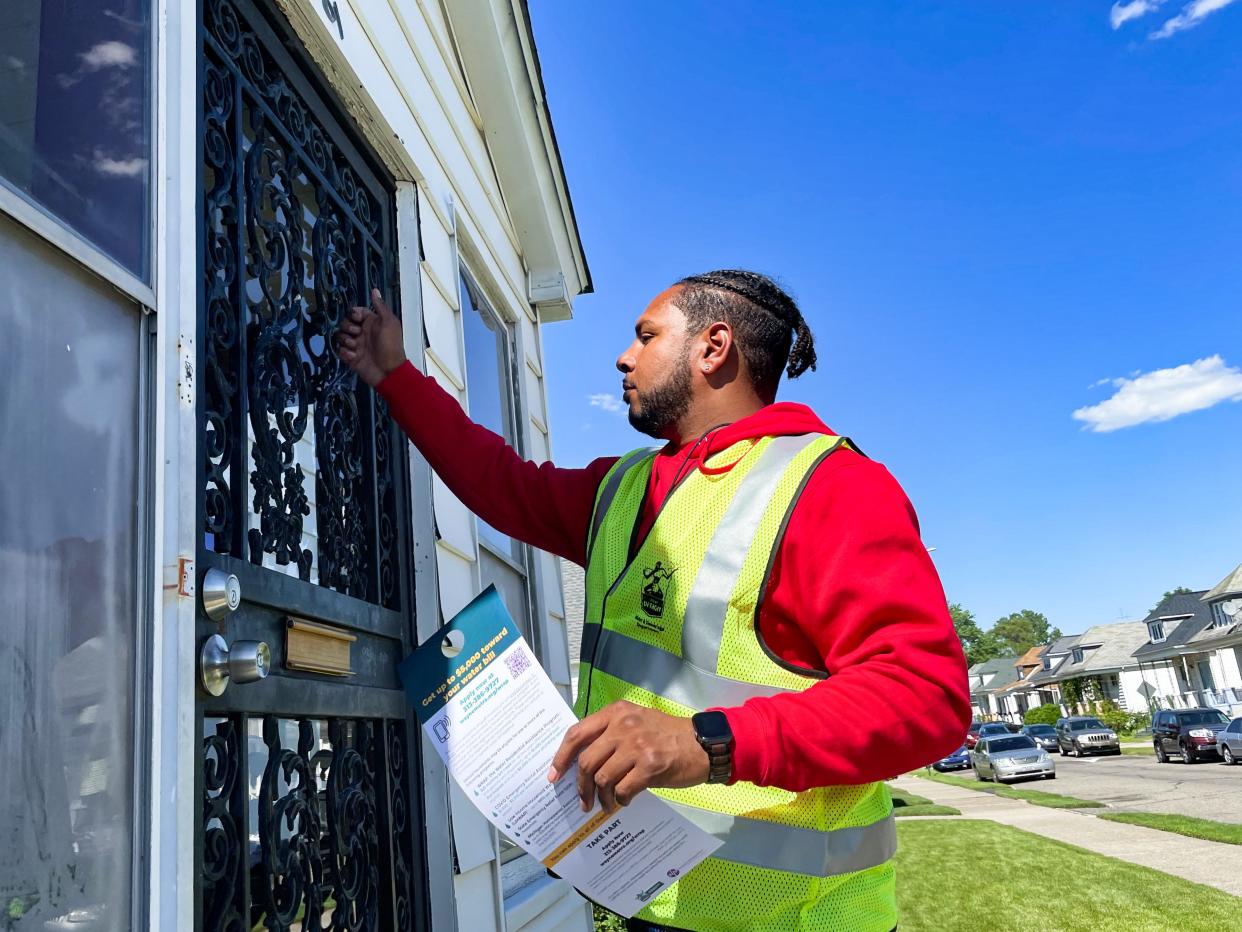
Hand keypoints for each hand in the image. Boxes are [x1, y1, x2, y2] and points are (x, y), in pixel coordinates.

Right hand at [337, 288, 406, 386]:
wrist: (388, 371)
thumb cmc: (391, 345)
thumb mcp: (388, 322)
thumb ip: (380, 306)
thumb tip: (375, 290)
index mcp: (371, 323)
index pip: (356, 312)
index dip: (354, 313)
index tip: (357, 318)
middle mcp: (362, 332)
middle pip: (345, 323)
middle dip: (348, 327)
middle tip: (357, 334)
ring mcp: (356, 345)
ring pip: (340, 336)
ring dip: (346, 340)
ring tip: (355, 347)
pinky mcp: (351, 357)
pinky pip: (340, 351)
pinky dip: (345, 353)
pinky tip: (354, 357)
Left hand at [547, 701, 709, 812]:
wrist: (703, 744)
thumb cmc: (668, 735)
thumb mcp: (637, 721)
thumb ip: (611, 733)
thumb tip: (584, 761)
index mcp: (617, 712)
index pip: (577, 733)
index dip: (561, 757)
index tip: (554, 775)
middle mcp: (623, 726)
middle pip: (586, 761)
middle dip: (580, 786)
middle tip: (583, 800)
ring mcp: (636, 745)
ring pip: (602, 778)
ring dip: (601, 797)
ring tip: (606, 805)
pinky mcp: (650, 766)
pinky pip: (622, 790)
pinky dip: (619, 801)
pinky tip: (623, 802)